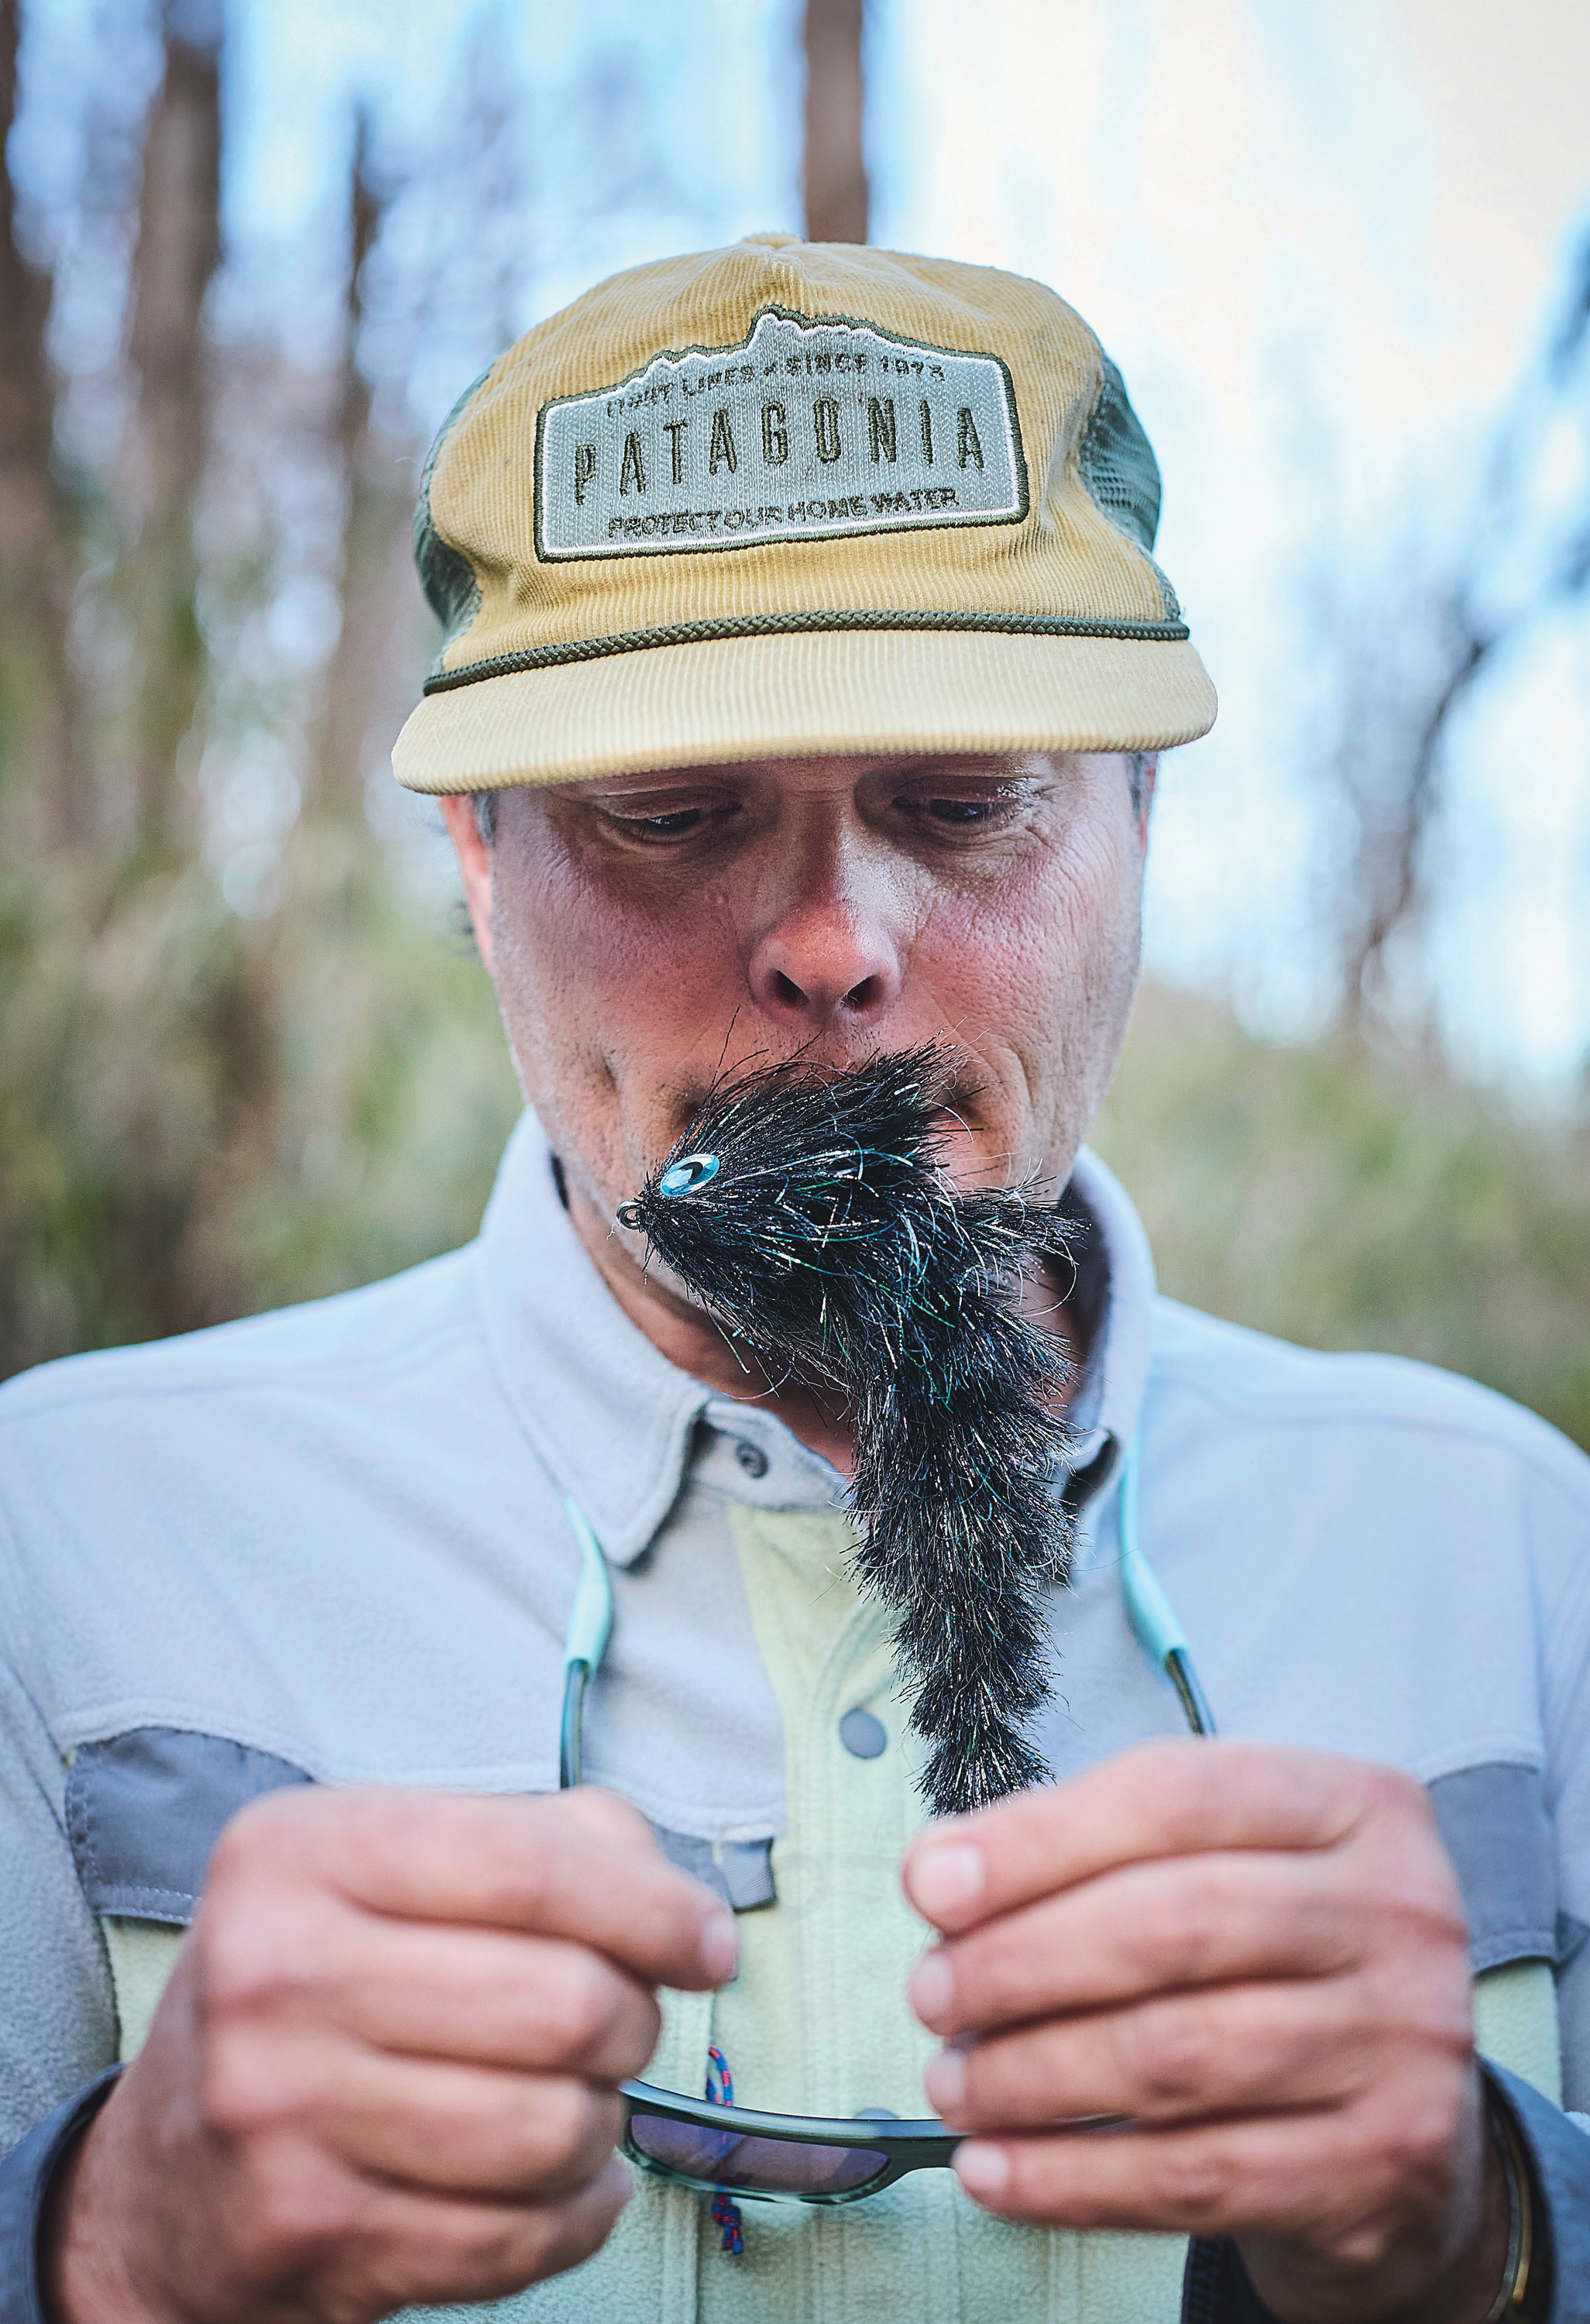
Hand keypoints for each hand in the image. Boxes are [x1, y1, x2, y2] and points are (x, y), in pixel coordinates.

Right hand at [46, 1785, 736, 2323]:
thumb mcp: (395, 1871)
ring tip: (571, 2104)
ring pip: (554, 2128)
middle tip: (620, 2029)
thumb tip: (678, 1910)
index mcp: (301, 1850)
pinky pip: (518, 2238)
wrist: (164, 2177)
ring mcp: (278, 2110)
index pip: (532, 1866)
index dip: (654, 1908)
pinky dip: (574, 2214)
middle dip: (634, 2023)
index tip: (706, 1944)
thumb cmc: (320, 1991)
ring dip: (600, 2125)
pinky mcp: (304, 2233)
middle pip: (562, 2001)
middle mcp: (273, 1971)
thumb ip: (551, 1845)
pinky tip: (554, 2183)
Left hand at [902, 1741, 1511, 2323]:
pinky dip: (1073, 2178)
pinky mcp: (1384, 2164)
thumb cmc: (1277, 1971)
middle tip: (931, 1993)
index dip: (1038, 1839)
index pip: (1175, 1796)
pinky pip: (1196, 2175)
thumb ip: (1089, 1854)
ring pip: (1175, 2055)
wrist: (1407, 2133)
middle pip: (1171, 1924)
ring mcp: (1405, 2041)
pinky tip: (998, 2167)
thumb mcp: (1215, 1868)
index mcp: (1353, 1805)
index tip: (931, 1883)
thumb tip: (941, 1874)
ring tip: (954, 2079)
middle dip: (1022, 1961)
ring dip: (1031, 2075)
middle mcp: (1399, 1911)